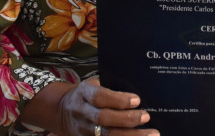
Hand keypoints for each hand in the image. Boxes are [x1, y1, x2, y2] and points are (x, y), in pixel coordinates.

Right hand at [21, 79, 157, 135]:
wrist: (62, 111)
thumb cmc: (87, 94)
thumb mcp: (94, 84)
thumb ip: (110, 86)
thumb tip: (139, 90)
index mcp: (83, 93)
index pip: (99, 97)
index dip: (118, 100)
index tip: (137, 100)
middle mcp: (81, 112)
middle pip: (103, 119)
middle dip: (127, 119)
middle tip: (146, 116)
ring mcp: (83, 129)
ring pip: (107, 135)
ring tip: (151, 134)